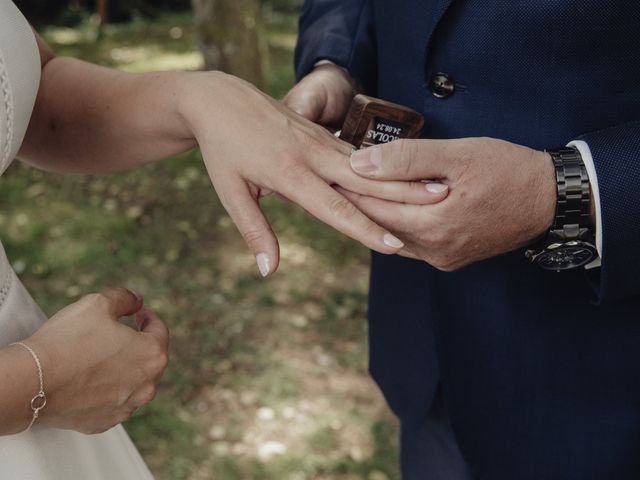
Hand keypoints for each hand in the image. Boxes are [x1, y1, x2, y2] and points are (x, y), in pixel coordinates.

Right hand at [26, 288, 168, 433]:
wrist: (31, 382)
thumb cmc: (67, 341)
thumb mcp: (98, 303)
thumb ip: (125, 298)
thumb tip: (137, 301)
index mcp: (153, 355)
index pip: (159, 331)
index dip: (148, 317)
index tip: (138, 313)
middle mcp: (147, 385)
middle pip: (151, 359)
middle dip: (140, 343)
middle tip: (125, 331)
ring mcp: (127, 407)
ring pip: (135, 382)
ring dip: (126, 367)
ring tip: (107, 355)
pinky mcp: (106, 422)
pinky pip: (115, 402)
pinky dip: (109, 389)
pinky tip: (94, 379)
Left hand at [180, 72, 443, 275]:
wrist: (220, 100)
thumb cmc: (222, 150)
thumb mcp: (231, 192)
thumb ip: (255, 231)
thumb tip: (268, 272)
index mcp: (289, 173)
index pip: (334, 208)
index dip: (364, 230)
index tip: (392, 246)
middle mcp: (311, 154)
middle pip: (366, 180)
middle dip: (404, 193)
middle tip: (442, 201)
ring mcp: (320, 140)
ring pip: (368, 164)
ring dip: (402, 176)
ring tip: (436, 185)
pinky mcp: (322, 133)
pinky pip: (357, 153)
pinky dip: (384, 165)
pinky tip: (406, 172)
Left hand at [340, 137, 555, 270]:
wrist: (550, 200)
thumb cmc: (507, 170)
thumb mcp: (458, 154)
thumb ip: (407, 159)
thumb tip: (359, 163)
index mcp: (432, 226)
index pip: (372, 209)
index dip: (346, 189)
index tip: (324, 171)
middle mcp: (433, 250)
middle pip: (378, 226)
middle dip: (354, 202)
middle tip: (328, 181)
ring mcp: (442, 258)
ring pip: (392, 236)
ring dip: (372, 215)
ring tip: (350, 192)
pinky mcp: (450, 258)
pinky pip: (410, 243)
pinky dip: (394, 225)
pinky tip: (384, 209)